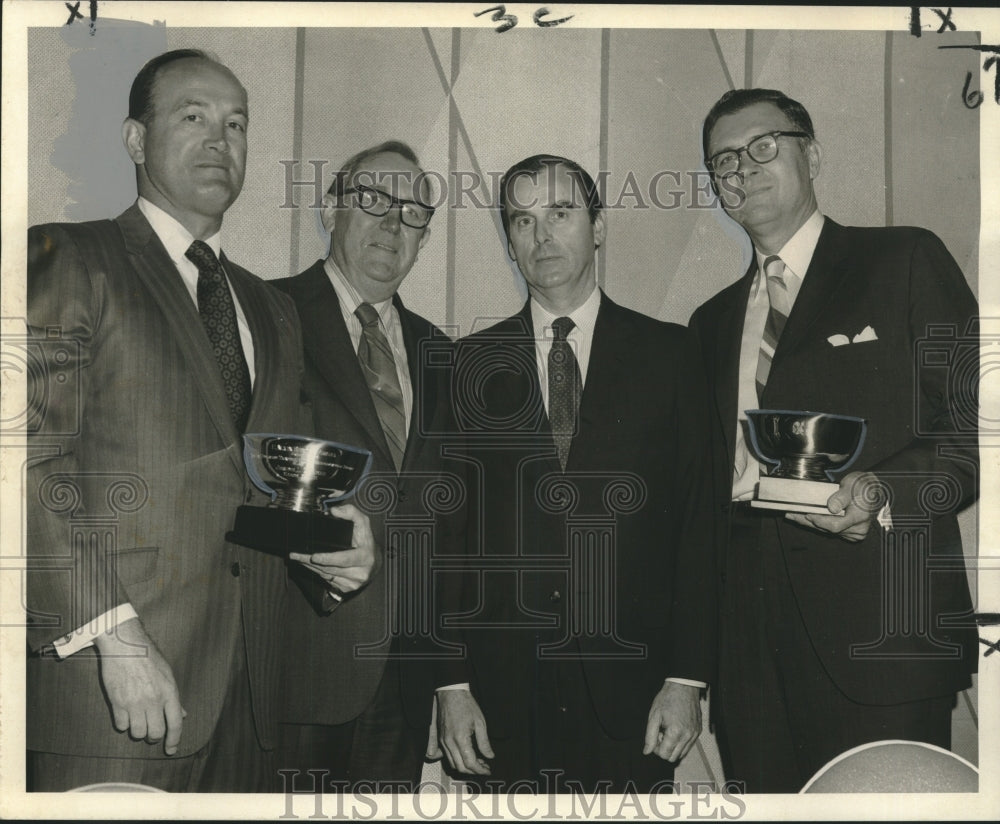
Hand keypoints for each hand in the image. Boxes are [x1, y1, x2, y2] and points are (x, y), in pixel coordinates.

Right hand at [94, 617, 185, 754]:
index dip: (174, 739)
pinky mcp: (117, 703)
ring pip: (137, 733)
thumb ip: (174, 697)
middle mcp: (153, 700)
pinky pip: (121, 726)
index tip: (171, 749)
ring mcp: (134, 702)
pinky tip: (125, 714)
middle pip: (155, 733)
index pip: (175, 723)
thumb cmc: (148, 657)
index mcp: (169, 692)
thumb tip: (182, 714)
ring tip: (138, 721)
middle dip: (154, 737)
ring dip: (138, 731)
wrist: (125, 645)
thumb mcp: (168, 674)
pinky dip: (123, 724)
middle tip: (152, 732)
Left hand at [289, 502, 377, 593]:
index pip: (344, 559)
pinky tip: (307, 565)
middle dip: (310, 562)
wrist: (375, 562)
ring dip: (310, 567)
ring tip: (297, 558)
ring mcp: (353, 583)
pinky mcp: (346, 588)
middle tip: (295, 555)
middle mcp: (360, 573)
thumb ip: (351, 512)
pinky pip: (327, 580)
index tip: (314, 556)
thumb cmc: (366, 541)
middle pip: (330, 568)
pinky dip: (316, 572)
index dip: (328, 559)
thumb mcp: (363, 523)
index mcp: (365, 557)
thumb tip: (334, 511)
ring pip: (326, 575)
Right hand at [429, 689, 493, 774]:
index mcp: (460, 739)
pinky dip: (457, 761)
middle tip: (484, 767)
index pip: (470, 763)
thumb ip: (484, 742)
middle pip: (460, 767)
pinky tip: (466, 756)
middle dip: (473, 771)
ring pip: (453, 763)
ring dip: (465, 767)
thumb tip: (490, 756)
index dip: (480, 770)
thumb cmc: (466, 705)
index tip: (488, 770)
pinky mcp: (441, 739)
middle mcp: (449, 743)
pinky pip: (448, 756)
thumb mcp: (480, 722)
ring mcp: (443, 741)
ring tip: (477, 762)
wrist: (451, 693)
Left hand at [643, 682, 700, 761]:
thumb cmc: (667, 698)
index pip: (664, 754)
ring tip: (668, 731)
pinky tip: (676, 729)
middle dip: (664, 749)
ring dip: (673, 747)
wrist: (684, 686)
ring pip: (682, 754)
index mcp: (675, 732)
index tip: (655, 736)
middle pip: (673, 757)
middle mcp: (687, 736)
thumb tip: (647, 752)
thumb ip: (650, 736)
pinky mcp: (698, 731)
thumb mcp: (654, 715)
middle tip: (661, 734)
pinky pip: (689, 745)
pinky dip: (681, 742)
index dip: (656, 748)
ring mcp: (694, 734)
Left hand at [785, 471, 884, 541]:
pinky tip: (804, 519)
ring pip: (828, 530)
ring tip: (793, 516)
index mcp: (859, 517)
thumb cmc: (862, 486)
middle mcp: (858, 528)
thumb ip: (841, 496)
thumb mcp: (852, 485)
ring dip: (810, 523)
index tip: (807, 515)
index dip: (820, 521)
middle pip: (828, 529)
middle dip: (808, 522)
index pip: (835, 525)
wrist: (872, 490)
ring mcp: (854, 533)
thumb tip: (831, 507)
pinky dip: (818, 524)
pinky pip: (830, 530)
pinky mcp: (850, 533)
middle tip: (792, 515)